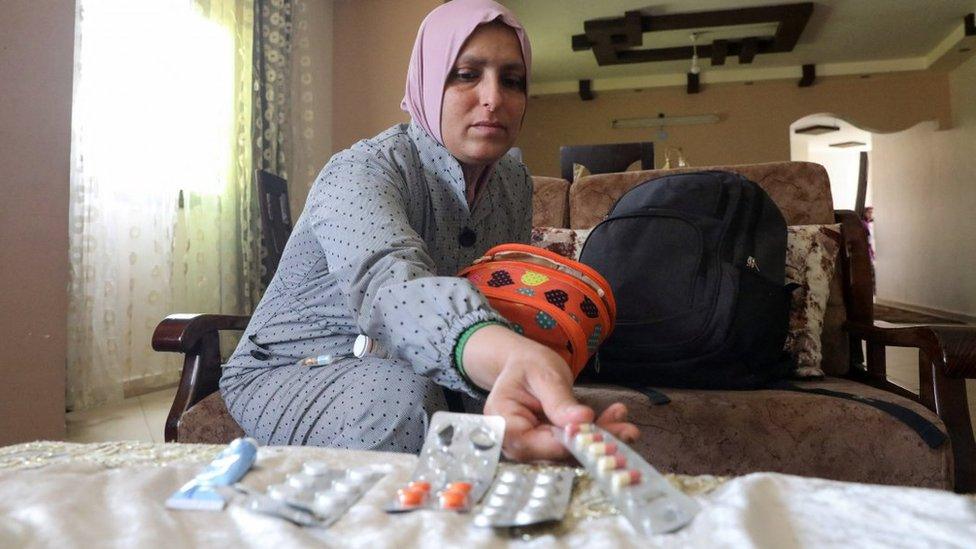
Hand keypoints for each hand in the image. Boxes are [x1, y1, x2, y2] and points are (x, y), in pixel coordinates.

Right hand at [463, 326, 638, 461]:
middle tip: (625, 431)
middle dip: (591, 443)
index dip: (563, 443)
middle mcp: (514, 442)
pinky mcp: (551, 447)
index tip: (593, 432)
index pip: (531, 443)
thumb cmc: (527, 364)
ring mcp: (533, 447)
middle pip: (553, 452)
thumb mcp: (543, 374)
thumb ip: (559, 400)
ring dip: (600, 441)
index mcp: (502, 421)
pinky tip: (617, 420)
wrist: (524, 365)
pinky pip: (575, 447)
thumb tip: (582, 420)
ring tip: (627, 427)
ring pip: (569, 453)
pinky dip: (597, 435)